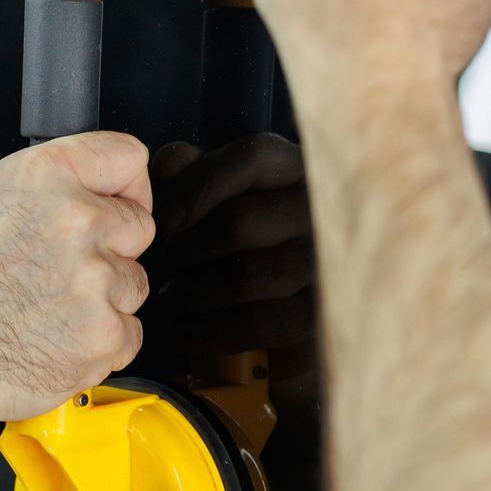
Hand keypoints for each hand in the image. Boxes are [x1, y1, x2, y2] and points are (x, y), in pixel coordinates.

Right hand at [0, 133, 154, 424]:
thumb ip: (47, 184)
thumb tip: (89, 185)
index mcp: (47, 177)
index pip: (128, 157)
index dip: (124, 185)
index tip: (117, 202)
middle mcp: (77, 221)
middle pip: (139, 225)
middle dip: (111, 248)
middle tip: (63, 270)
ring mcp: (96, 279)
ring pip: (134, 282)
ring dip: (105, 298)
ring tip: (50, 308)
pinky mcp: (105, 333)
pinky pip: (129, 332)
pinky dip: (101, 341)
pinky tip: (57, 337)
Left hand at [148, 135, 317, 404]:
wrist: (305, 312)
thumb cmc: (253, 239)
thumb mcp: (228, 194)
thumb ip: (194, 171)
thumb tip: (166, 166)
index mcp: (301, 171)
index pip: (252, 158)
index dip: (198, 185)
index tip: (163, 219)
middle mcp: (323, 214)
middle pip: (240, 222)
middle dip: (187, 248)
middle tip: (166, 266)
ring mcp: (327, 268)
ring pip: (243, 277)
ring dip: (190, 292)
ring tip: (169, 299)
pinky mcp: (321, 321)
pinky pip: (254, 325)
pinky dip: (205, 332)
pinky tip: (180, 333)